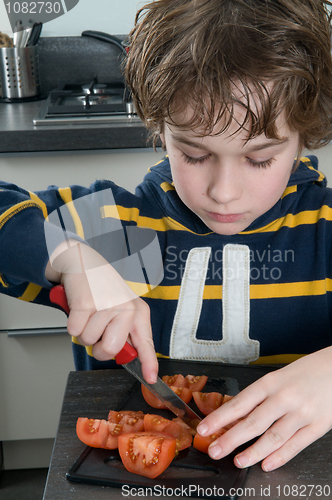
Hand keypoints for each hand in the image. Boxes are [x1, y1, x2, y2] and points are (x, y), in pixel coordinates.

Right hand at [46, 240, 157, 383]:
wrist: (84, 262)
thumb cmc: (103, 289)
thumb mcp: (122, 307)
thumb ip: (125, 331)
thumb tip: (125, 356)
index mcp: (138, 312)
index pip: (145, 343)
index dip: (148, 363)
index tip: (151, 379)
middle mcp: (126, 309)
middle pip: (110, 350)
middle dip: (98, 347)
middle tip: (97, 330)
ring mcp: (107, 305)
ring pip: (88, 341)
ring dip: (83, 331)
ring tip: (89, 313)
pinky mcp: (86, 303)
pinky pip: (74, 331)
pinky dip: (72, 323)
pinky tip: (79, 308)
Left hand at [196, 347, 331, 470]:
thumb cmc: (307, 370)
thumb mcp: (279, 377)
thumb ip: (260, 395)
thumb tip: (236, 414)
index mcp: (271, 382)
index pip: (239, 403)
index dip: (220, 418)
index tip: (205, 428)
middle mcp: (284, 398)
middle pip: (252, 423)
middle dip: (230, 439)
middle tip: (215, 450)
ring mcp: (302, 413)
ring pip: (273, 437)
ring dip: (253, 452)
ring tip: (238, 461)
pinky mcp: (318, 425)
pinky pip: (296, 445)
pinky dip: (280, 456)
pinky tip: (266, 464)